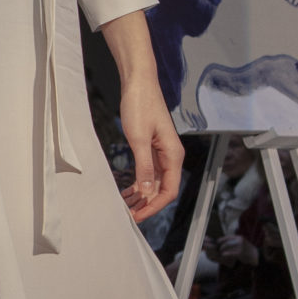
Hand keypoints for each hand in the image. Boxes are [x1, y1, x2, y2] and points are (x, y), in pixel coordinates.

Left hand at [100, 12, 181, 224]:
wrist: (139, 83)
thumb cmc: (141, 105)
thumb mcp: (139, 139)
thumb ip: (143, 167)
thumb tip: (146, 192)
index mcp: (173, 155)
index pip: (169, 190)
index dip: (154, 206)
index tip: (137, 216)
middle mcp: (171, 156)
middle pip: (162, 190)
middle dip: (146, 204)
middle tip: (127, 215)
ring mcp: (161, 153)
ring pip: (154, 183)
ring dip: (141, 196)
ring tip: (124, 206)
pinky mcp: (152, 148)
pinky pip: (147, 173)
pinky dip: (138, 184)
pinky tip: (126, 191)